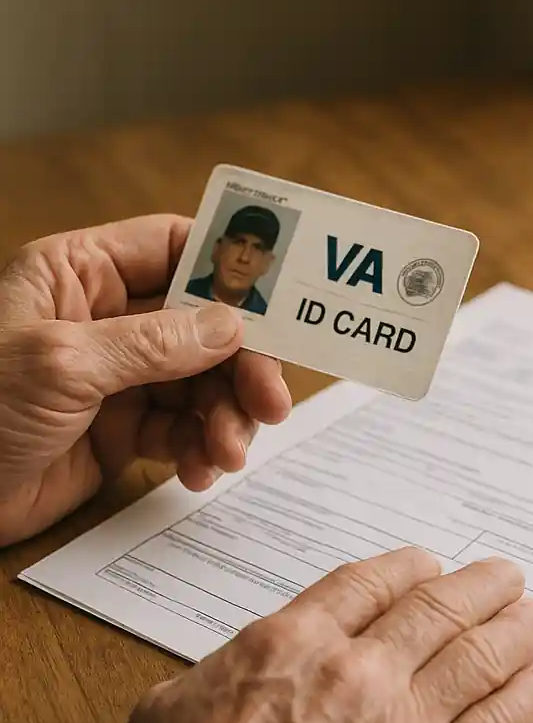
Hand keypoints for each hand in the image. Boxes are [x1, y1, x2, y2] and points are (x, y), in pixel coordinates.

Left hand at [0, 216, 291, 545]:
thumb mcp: (62, 364)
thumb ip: (152, 343)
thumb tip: (231, 326)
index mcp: (79, 274)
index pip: (175, 249)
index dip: (229, 273)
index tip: (279, 308)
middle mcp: (106, 318)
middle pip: (205, 326)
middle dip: (242, 367)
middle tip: (270, 405)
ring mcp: (118, 376)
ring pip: (203, 383)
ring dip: (226, 419)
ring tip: (226, 454)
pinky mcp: (122, 429)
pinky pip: (183, 430)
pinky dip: (201, 451)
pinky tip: (199, 473)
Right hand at [106, 548, 532, 722]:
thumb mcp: (177, 704)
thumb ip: (236, 667)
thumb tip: (263, 659)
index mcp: (293, 642)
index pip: (371, 582)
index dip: (410, 569)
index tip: (430, 566)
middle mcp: (357, 670)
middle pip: (438, 608)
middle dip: (481, 587)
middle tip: (507, 578)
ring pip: (479, 656)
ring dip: (517, 631)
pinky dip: (529, 698)